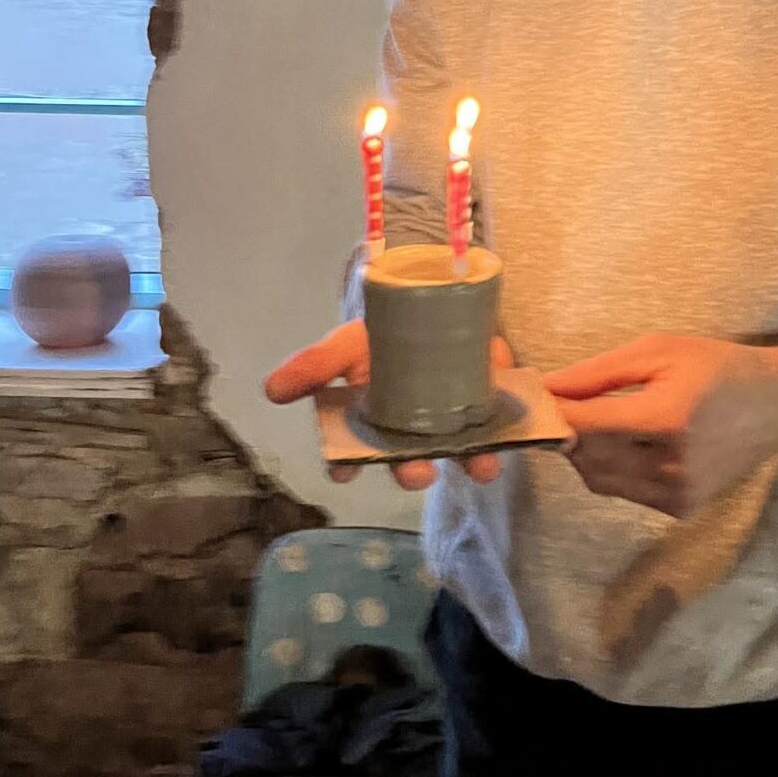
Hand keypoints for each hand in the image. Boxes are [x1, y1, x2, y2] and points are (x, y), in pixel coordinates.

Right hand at [264, 321, 510, 490]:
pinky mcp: (484, 405)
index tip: (344, 471)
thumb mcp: (347, 342)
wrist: (431, 303)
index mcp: (369, 424)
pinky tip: (508, 440)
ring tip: (479, 467)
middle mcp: (408, 432)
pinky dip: (504, 437)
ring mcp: (449, 422)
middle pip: (407, 461)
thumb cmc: (382, 333)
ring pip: (457, 453)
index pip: (351, 455)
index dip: (346, 466)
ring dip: (469, 463)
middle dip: (411, 472)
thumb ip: (315, 365)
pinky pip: (496, 428)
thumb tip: (270, 390)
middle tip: (417, 474)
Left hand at [544, 335, 777, 517]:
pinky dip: (612, 469)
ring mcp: (678, 494)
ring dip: (586, 453)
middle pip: (587, 457)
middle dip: (568, 433)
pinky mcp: (681, 509)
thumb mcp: (658, 350)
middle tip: (563, 406)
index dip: (554, 415)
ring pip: (600, 481)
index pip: (588, 425)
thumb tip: (548, 388)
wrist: (776, 406)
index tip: (532, 400)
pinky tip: (627, 443)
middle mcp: (672, 465)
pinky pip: (624, 492)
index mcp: (667, 418)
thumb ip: (599, 373)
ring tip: (596, 422)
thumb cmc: (716, 366)